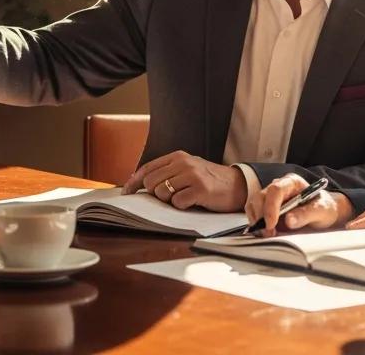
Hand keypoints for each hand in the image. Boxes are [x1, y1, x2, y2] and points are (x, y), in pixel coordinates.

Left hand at [122, 151, 246, 212]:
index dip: (134, 182)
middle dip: (155, 194)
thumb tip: (140, 184)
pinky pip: (177, 202)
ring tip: (184, 198)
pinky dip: (182, 206)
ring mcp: (192, 175)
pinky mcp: (200, 190)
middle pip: (151, 182)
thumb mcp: (188, 169)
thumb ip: (168, 173)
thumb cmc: (209, 180)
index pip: (147, 168)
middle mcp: (184, 163)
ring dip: (169, 201)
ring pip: (162, 193)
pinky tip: (193, 202)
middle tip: (170, 197)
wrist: (238, 185)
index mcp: (178, 157)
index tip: (126, 193)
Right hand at [251, 173, 352, 237]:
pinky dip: (256, 224)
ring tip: (269, 234)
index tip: (271, 224)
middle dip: (262, 217)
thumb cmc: (323, 208)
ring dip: (257, 221)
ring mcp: (271, 197)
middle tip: (270, 233)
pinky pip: (254, 213)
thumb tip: (289, 220)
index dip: (271, 207)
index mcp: (292, 182)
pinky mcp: (266, 207)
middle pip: (261, 197)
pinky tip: (265, 232)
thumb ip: (306, 214)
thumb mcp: (321, 211)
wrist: (323, 213)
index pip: (276, 190)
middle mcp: (279, 186)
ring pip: (254, 205)